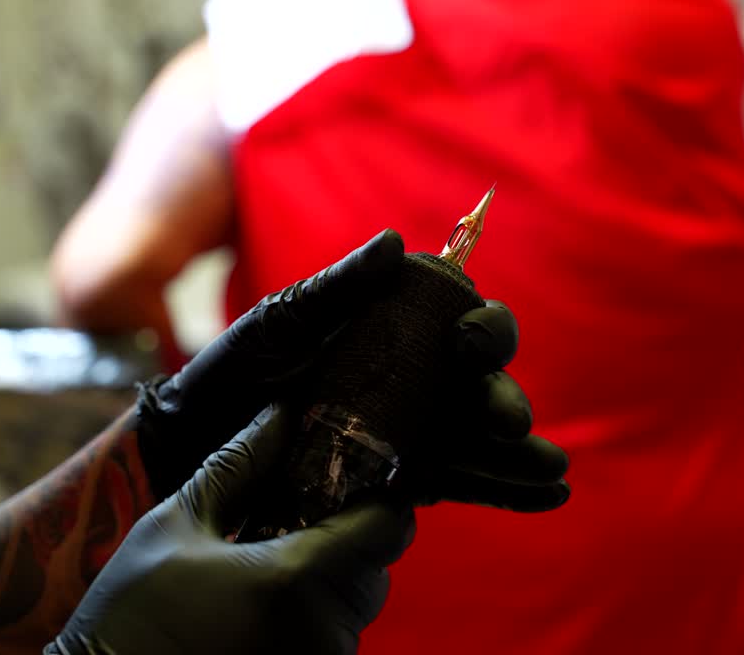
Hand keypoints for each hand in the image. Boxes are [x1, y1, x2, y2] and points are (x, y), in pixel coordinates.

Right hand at [48, 406, 415, 654]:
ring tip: (272, 555)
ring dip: (329, 574)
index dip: (377, 494)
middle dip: (346, 534)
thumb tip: (279, 415)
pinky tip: (266, 595)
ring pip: (357, 604)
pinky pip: (333, 634)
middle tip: (299, 513)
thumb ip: (238, 467)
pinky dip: (313, 610)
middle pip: (377, 566)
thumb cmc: (132, 613)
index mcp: (293, 578)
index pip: (388, 526)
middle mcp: (321, 628)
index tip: (348, 475)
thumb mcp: (175, 525)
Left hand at [134, 229, 568, 509]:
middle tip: (506, 420)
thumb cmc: (233, 372)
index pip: (459, 324)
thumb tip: (397, 244)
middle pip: (477, 387)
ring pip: (476, 442)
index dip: (481, 330)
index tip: (469, 342)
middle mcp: (412, 382)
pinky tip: (546, 498)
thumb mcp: (280, 323)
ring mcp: (407, 435)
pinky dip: (501, 491)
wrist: (190, 447)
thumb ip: (337, 288)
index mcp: (394, 333)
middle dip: (501, 400)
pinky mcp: (395, 484)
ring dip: (518, 455)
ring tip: (552, 473)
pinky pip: (456, 484)